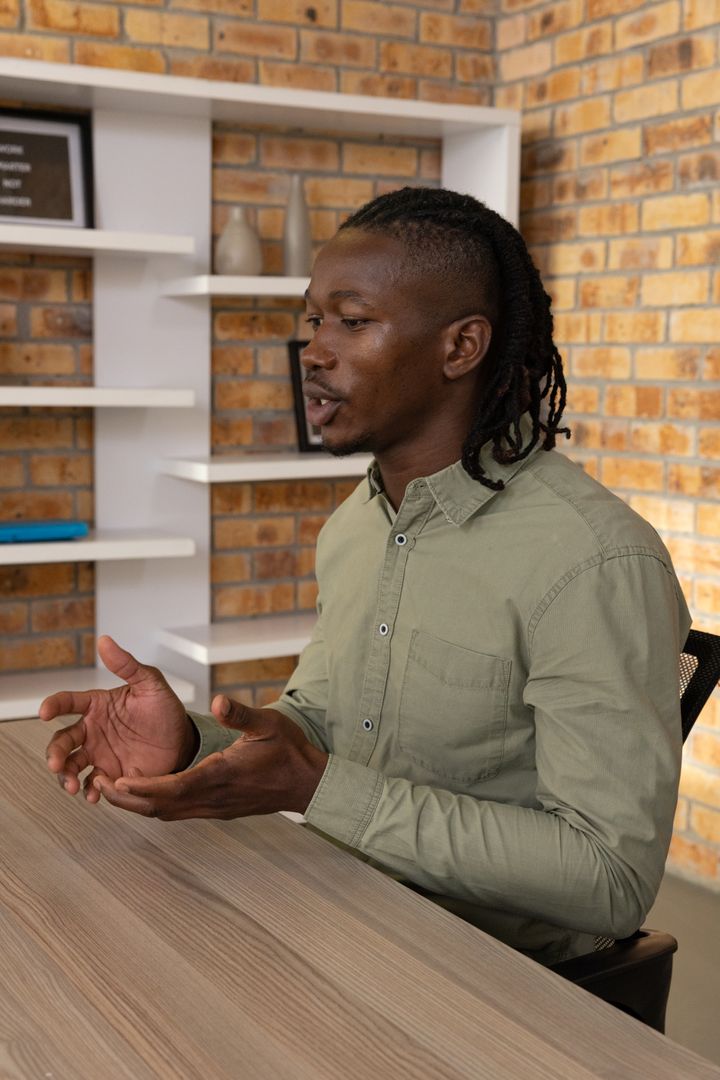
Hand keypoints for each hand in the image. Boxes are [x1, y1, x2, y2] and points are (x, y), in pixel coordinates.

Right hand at [41, 635, 196, 802]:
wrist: (184, 742)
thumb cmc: (166, 710)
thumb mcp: (151, 683)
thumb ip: (127, 665)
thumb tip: (105, 641)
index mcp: (98, 705)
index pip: (68, 702)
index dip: (53, 705)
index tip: (45, 712)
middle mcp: (92, 730)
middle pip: (63, 740)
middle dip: (55, 753)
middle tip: (57, 764)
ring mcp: (99, 753)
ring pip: (71, 764)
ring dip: (66, 775)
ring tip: (73, 785)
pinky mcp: (110, 773)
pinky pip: (91, 783)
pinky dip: (88, 790)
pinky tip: (93, 795)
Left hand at [93, 696, 328, 820]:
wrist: (307, 783)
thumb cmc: (289, 750)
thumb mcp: (268, 724)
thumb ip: (240, 714)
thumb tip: (217, 701)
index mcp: (221, 776)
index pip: (173, 788)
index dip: (142, 788)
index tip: (115, 782)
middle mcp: (213, 798)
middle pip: (161, 808)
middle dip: (128, 800)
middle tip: (98, 785)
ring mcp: (215, 808)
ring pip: (168, 813)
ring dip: (139, 805)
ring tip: (112, 790)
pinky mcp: (217, 809)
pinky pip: (179, 812)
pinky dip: (156, 805)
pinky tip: (145, 793)